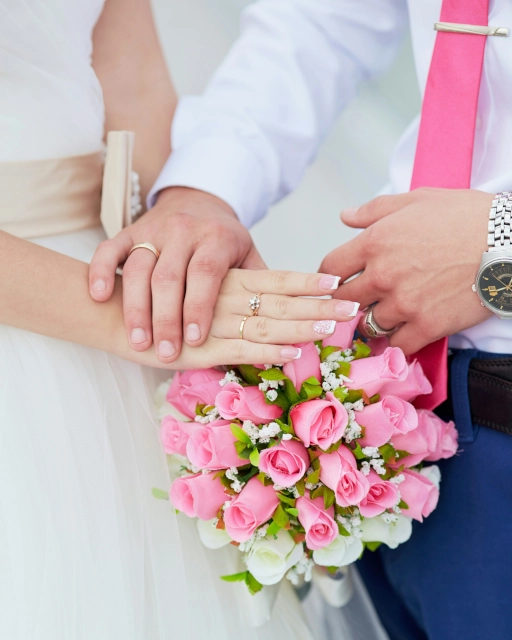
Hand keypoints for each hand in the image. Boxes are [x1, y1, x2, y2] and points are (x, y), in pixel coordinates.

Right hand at [89, 187, 263, 362]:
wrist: (198, 200)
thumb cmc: (224, 239)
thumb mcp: (248, 256)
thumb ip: (261, 286)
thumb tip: (286, 326)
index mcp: (216, 238)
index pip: (206, 273)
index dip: (199, 306)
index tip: (196, 339)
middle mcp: (184, 232)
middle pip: (169, 276)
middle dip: (165, 317)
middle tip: (164, 352)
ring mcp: (154, 230)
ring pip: (138, 267)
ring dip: (135, 306)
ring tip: (138, 341)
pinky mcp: (130, 231)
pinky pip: (110, 248)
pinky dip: (100, 270)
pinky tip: (97, 295)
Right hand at [112, 269, 359, 368]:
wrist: (105, 306)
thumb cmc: (159, 292)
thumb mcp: (199, 282)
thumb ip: (233, 287)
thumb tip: (272, 302)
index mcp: (224, 274)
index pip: (275, 277)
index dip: (306, 282)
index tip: (338, 284)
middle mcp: (219, 291)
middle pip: (275, 298)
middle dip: (314, 304)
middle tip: (352, 308)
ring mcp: (207, 318)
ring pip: (258, 320)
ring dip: (296, 325)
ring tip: (328, 330)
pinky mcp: (192, 345)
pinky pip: (232, 347)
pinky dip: (263, 350)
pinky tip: (289, 352)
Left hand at [319, 188, 493, 353]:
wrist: (508, 241)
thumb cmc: (466, 215)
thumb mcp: (417, 199)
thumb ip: (375, 210)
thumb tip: (345, 216)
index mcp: (374, 242)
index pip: (330, 270)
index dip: (331, 277)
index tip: (340, 280)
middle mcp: (382, 276)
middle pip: (344, 301)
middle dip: (349, 301)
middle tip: (361, 300)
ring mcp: (404, 303)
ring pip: (368, 325)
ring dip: (373, 321)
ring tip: (385, 315)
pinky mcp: (428, 325)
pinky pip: (397, 345)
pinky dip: (398, 341)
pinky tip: (405, 331)